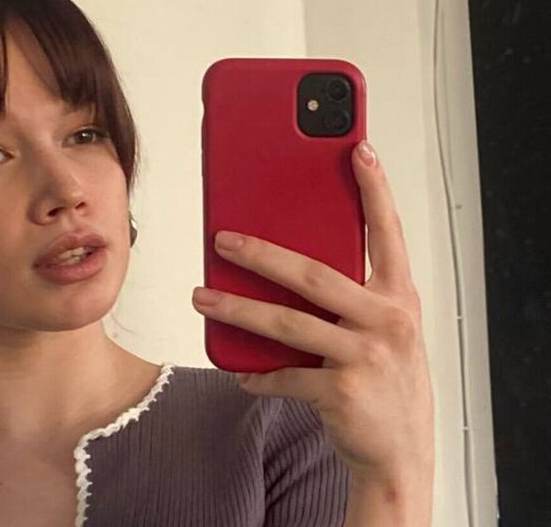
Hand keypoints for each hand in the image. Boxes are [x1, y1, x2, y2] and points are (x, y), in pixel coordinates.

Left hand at [190, 140, 434, 483]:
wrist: (402, 454)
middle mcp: (388, 321)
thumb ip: (351, 297)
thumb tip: (284, 264)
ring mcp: (366, 356)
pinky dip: (257, 373)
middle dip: (261, 253)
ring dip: (237, 309)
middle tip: (221, 238)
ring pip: (287, 322)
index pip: (387, 233)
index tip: (357, 149)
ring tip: (202, 297)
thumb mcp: (383, 332)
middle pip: (314, 274)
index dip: (374, 190)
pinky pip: (283, 375)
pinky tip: (240, 371)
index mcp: (399, 298)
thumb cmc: (387, 383)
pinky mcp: (342, 391)